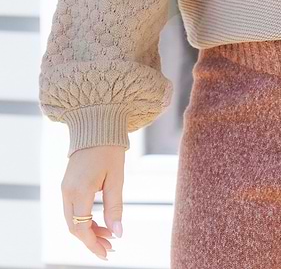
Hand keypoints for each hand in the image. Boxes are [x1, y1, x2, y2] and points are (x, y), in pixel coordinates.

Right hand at [61, 144, 125, 260]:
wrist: (96, 124)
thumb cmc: (109, 149)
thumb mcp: (116, 178)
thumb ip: (115, 207)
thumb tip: (118, 233)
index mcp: (79, 191)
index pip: (81, 228)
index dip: (93, 244)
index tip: (107, 253)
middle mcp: (67, 192)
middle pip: (74, 227)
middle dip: (91, 241)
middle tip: (110, 248)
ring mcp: (65, 188)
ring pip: (72, 220)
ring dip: (88, 231)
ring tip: (108, 237)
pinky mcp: (67, 184)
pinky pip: (72, 209)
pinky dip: (84, 220)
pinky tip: (99, 222)